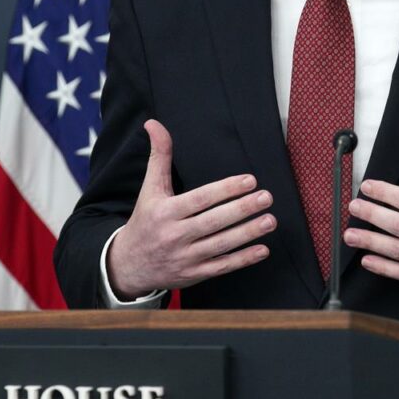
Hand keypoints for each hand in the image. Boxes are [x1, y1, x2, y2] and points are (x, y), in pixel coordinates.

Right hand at [106, 120, 274, 298]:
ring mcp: (185, 258)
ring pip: (221, 245)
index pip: (200, 199)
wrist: (128, 266)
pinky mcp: (194, 275)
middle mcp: (175, 236)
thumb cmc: (145, 221)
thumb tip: (154, 123)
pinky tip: (263, 249)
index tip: (250, 180)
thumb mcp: (149, 188)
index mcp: (165, 212)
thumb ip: (158, 156)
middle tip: (266, 197)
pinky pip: (221, 267)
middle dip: (242, 209)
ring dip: (248, 233)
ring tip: (270, 220)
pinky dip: (242, 260)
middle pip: (213, 222)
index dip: (225, 189)